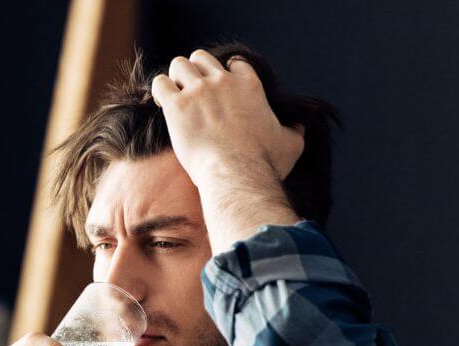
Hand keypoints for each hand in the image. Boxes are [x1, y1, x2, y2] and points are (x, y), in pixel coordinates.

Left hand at [151, 50, 304, 186]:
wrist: (236, 174)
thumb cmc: (264, 163)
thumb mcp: (291, 145)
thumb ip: (294, 131)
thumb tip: (299, 128)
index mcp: (250, 85)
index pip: (234, 63)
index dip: (224, 74)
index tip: (218, 90)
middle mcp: (223, 82)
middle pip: (202, 58)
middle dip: (194, 71)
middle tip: (190, 92)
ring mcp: (199, 91)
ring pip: (179, 64)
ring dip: (175, 77)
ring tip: (174, 96)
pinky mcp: (177, 106)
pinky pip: (160, 83)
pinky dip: (159, 91)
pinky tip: (161, 104)